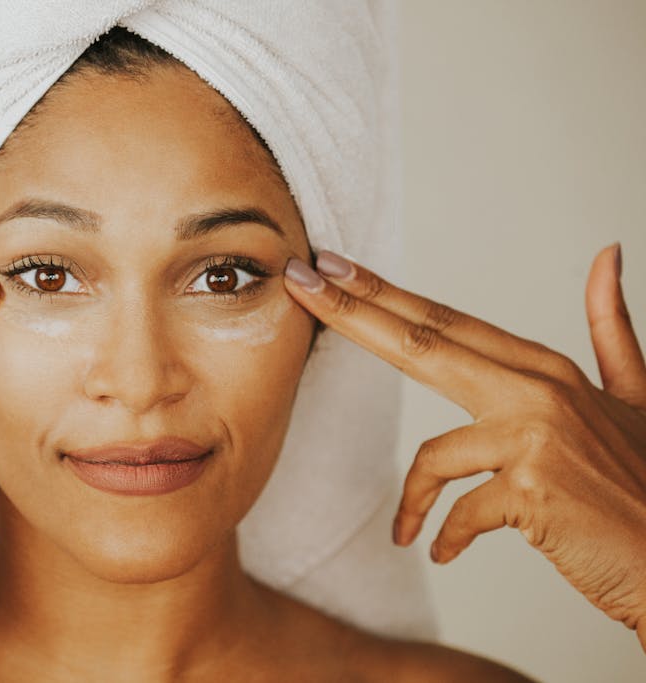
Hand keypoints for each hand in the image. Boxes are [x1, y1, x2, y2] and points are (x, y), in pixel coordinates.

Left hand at [283, 244, 645, 650]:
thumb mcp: (634, 396)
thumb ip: (610, 328)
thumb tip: (607, 254)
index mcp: (547, 369)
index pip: (446, 321)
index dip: (384, 292)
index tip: (330, 266)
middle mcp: (539, 392)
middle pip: (423, 343)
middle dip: (353, 312)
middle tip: (300, 282)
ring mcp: (537, 439)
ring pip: (434, 455)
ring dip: (413, 499)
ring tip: (410, 530)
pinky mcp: (534, 494)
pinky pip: (458, 512)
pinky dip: (442, 534)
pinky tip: (438, 550)